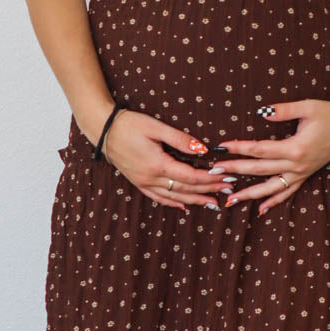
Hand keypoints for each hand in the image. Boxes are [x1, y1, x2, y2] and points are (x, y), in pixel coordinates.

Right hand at [99, 108, 232, 210]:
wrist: (102, 130)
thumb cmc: (129, 124)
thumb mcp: (156, 127)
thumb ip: (180, 139)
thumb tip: (203, 149)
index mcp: (158, 164)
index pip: (190, 176)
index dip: (210, 178)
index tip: (225, 177)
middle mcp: (151, 178)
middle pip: (185, 188)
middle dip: (208, 190)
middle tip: (227, 191)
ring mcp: (143, 182)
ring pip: (174, 197)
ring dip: (194, 200)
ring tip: (212, 203)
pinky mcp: (138, 182)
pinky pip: (158, 197)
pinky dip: (173, 203)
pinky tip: (183, 206)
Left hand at [212, 99, 329, 214]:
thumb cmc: (328, 114)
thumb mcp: (307, 107)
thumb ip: (283, 110)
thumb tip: (262, 112)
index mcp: (295, 148)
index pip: (259, 150)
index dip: (239, 148)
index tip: (221, 148)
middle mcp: (296, 165)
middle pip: (259, 170)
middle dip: (235, 171)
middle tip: (214, 173)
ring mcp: (301, 173)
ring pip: (271, 188)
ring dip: (249, 194)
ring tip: (229, 200)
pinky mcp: (304, 175)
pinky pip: (287, 192)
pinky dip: (273, 201)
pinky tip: (260, 209)